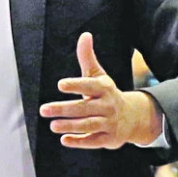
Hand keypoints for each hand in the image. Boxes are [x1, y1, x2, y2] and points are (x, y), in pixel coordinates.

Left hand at [39, 32, 162, 148]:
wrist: (133, 117)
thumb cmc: (107, 93)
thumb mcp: (98, 75)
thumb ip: (87, 57)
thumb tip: (85, 35)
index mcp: (104, 88)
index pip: (89, 85)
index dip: (76, 85)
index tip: (60, 84)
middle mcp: (107, 105)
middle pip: (84, 108)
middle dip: (64, 109)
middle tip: (43, 110)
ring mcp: (109, 123)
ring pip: (88, 125)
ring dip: (70, 126)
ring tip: (53, 125)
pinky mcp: (108, 138)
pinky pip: (94, 141)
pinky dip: (80, 141)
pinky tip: (65, 140)